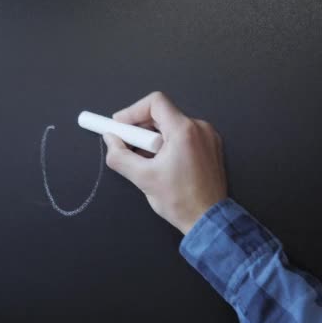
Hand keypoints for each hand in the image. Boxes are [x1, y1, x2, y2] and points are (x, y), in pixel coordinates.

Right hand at [102, 92, 226, 234]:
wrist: (208, 220)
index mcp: (184, 131)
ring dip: (154, 138)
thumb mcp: (143, 178)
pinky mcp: (212, 148)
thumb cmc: (179, 200)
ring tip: (145, 160)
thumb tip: (110, 140)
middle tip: (126, 145)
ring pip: (173, 126)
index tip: (119, 127)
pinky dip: (169, 144)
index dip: (132, 111)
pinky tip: (162, 164)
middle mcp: (200, 128)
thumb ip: (120, 155)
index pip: (155, 102)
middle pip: (163, 114)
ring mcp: (209, 137)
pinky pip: (185, 136)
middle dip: (141, 128)